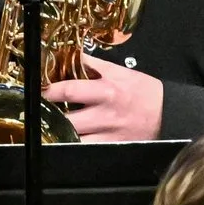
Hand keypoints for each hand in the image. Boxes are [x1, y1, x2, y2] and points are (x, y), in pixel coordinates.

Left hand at [44, 53, 164, 141]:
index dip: (48, 90)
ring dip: (58, 133)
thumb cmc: (143, 90)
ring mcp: (108, 133)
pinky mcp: (112, 146)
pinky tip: (65, 141)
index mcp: (106, 90)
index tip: (36, 89)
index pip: (68, 89)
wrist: (168, 112)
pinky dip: (74, 146)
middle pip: (66, 118)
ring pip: (73, 138)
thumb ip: (93, 65)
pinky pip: (86, 150)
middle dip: (48, 116)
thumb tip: (70, 54)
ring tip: (47, 128)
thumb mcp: (119, 71)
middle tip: (35, 112)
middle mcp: (104, 113)